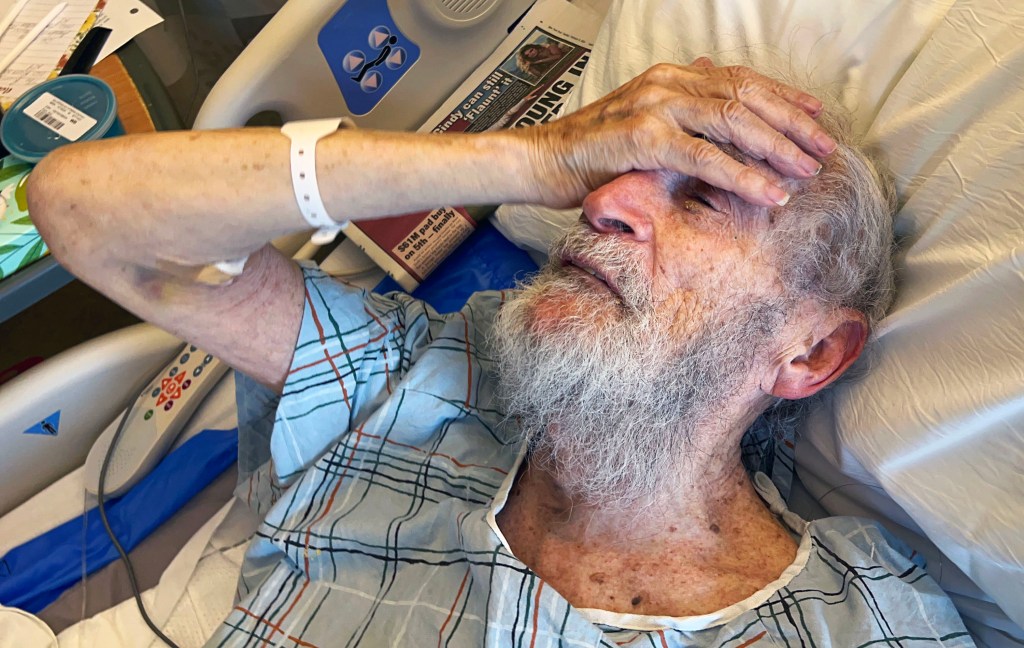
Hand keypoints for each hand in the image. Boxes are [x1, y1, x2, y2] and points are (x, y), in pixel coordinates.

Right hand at [519, 58, 836, 207]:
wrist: (541, 161)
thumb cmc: (591, 151)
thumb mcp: (640, 121)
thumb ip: (678, 109)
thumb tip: (711, 90)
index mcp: (671, 77)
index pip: (739, 80)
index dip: (783, 97)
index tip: (816, 116)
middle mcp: (668, 83)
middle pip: (746, 97)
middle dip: (792, 124)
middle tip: (825, 149)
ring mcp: (657, 107)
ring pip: (734, 121)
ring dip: (777, 148)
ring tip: (808, 172)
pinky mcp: (645, 139)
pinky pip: (706, 157)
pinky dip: (744, 176)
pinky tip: (770, 192)